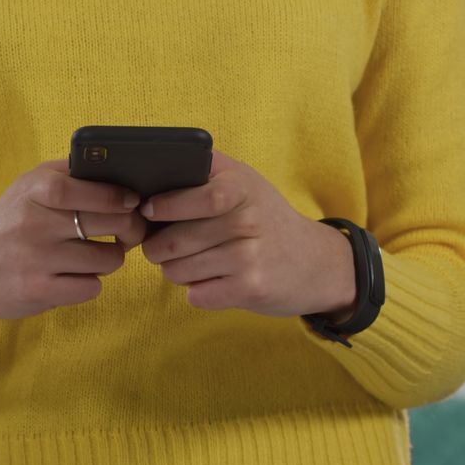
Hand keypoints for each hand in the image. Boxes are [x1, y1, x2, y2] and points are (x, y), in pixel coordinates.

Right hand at [0, 159, 147, 330]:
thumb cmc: (9, 222)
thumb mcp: (28, 187)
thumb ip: (68, 174)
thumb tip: (119, 170)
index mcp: (33, 190)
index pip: (79, 187)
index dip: (113, 195)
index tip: (132, 201)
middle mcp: (33, 222)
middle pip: (108, 223)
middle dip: (130, 228)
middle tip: (128, 232)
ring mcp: (35, 258)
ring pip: (107, 259)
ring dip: (109, 259)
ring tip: (93, 255)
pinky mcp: (38, 290)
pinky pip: (91, 287)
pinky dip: (90, 284)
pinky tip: (74, 277)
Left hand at [139, 149, 356, 319]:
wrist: (316, 262)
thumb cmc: (266, 218)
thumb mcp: (244, 181)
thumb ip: (204, 169)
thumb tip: (152, 170)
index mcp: (242, 188)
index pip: (199, 197)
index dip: (166, 206)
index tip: (148, 211)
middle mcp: (249, 221)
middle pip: (176, 240)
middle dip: (156, 248)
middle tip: (159, 246)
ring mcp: (251, 258)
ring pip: (178, 271)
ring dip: (174, 271)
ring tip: (190, 262)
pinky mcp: (251, 290)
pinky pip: (197, 295)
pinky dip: (196, 291)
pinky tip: (213, 280)